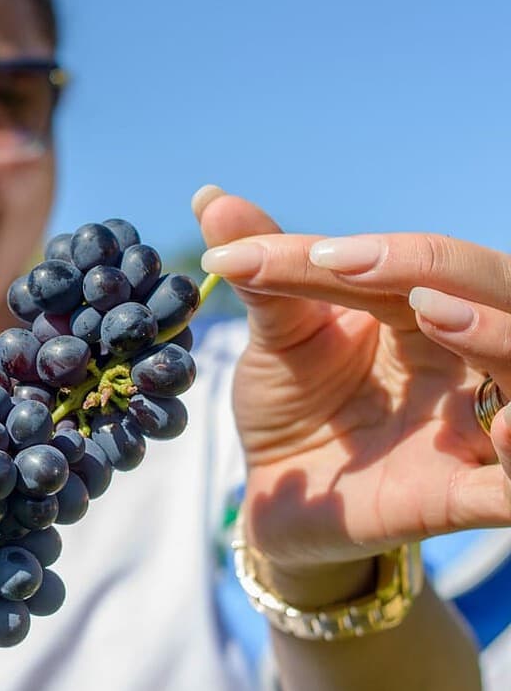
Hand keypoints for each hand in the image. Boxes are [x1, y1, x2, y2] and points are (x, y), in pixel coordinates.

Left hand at [194, 186, 506, 596]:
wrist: (280, 492)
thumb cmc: (291, 402)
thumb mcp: (276, 335)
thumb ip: (263, 270)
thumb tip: (209, 196)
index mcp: (422, 311)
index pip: (418, 266)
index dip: (377, 253)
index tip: (312, 255)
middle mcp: (462, 359)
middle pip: (498, 293)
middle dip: (449, 272)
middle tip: (369, 269)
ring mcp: (469, 425)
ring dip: (493, 334)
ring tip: (433, 314)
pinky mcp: (461, 494)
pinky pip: (510, 482)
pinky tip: (501, 430)